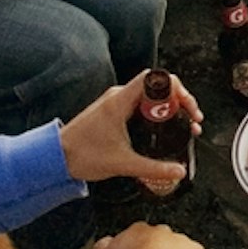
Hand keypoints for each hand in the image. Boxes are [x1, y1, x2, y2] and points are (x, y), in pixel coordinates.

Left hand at [60, 78, 196, 190]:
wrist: (55, 158)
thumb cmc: (81, 155)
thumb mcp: (123, 163)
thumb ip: (154, 167)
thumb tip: (178, 170)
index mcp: (120, 101)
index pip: (156, 78)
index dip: (178, 89)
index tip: (188, 107)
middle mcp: (118, 96)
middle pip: (157, 87)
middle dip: (179, 101)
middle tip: (192, 119)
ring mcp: (115, 103)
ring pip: (150, 97)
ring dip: (168, 108)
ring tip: (183, 126)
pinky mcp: (113, 112)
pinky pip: (140, 105)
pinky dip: (155, 114)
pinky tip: (162, 131)